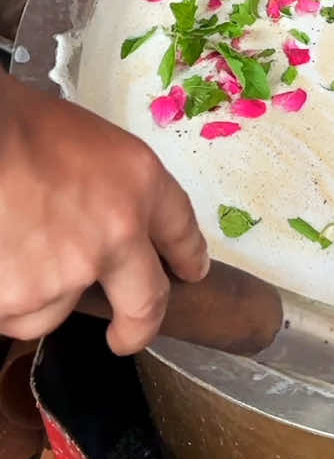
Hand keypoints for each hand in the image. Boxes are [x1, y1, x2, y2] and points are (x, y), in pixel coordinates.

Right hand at [0, 74, 207, 354]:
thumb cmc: (18, 123)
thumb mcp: (83, 137)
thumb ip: (102, 184)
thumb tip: (91, 210)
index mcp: (139, 182)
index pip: (180, 228)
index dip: (188, 255)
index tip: (190, 272)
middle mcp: (119, 235)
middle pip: (147, 302)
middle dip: (140, 326)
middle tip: (125, 335)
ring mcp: (72, 273)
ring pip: (57, 310)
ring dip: (38, 297)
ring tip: (9, 257)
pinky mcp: (26, 299)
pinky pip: (14, 313)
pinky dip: (3, 297)